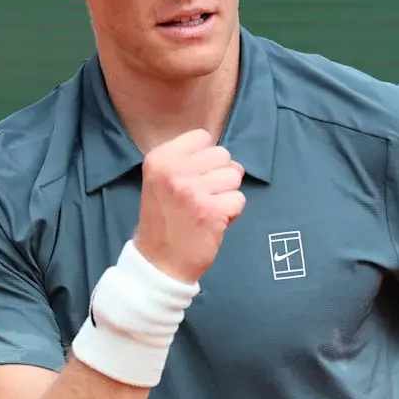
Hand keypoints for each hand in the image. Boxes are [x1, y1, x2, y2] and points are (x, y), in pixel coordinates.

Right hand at [134, 129, 245, 283]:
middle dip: (219, 175)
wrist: (159, 262)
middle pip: (222, 155)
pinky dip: (231, 212)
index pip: (202, 137)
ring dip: (226, 194)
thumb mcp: (164, 181)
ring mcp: (194, 190)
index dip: (204, 158)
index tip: (192, 178)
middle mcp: (175, 171)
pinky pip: (239, 199)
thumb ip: (193, 163)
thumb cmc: (165, 220)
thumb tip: (234, 164)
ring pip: (234, 176)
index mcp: (160, 159)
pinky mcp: (212, 211)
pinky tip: (213, 222)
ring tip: (207, 209)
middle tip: (201, 197)